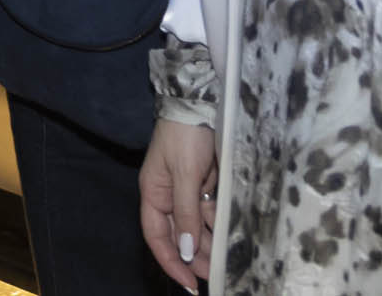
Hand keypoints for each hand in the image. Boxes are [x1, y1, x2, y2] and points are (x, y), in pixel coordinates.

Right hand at [141, 117, 218, 291]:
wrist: (201, 103)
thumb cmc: (185, 137)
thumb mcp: (185, 175)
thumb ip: (185, 213)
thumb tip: (183, 249)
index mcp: (153, 193)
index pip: (156, 236)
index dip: (170, 260)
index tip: (188, 282)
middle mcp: (167, 196)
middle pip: (177, 234)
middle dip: (192, 256)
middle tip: (214, 276)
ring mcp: (186, 190)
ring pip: (195, 226)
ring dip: (207, 244)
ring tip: (224, 263)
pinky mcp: (203, 184)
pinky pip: (209, 212)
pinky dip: (217, 226)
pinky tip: (228, 238)